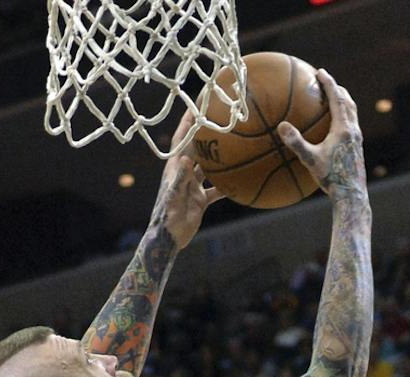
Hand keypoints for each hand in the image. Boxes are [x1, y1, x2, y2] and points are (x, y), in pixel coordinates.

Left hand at [153, 113, 224, 246]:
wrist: (169, 239)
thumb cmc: (167, 217)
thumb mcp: (174, 197)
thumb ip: (180, 179)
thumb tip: (186, 158)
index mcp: (175, 168)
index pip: (182, 139)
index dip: (188, 122)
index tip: (196, 104)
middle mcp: (184, 173)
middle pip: (197, 148)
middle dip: (206, 133)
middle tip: (219, 116)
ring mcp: (193, 185)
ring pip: (209, 166)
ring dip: (220, 157)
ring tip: (235, 142)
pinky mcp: (200, 199)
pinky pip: (217, 188)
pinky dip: (228, 184)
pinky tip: (241, 179)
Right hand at [274, 68, 362, 195]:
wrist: (351, 195)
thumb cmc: (331, 178)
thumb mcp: (310, 160)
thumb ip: (296, 142)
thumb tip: (281, 126)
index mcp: (344, 129)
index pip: (337, 98)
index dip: (329, 83)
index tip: (320, 72)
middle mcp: (353, 130)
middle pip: (348, 101)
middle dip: (337, 88)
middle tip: (326, 81)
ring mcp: (357, 139)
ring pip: (352, 112)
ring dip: (343, 101)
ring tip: (332, 98)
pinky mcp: (357, 148)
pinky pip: (351, 124)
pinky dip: (343, 115)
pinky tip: (333, 125)